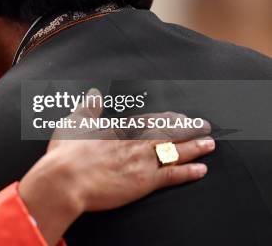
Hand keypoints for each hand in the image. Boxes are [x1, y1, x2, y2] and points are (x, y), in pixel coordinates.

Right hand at [19, 88, 214, 244]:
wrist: (67, 179)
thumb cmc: (66, 152)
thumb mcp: (74, 122)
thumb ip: (87, 108)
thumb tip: (93, 93)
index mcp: (120, 128)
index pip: (151, 120)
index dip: (169, 118)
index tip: (181, 117)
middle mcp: (136, 142)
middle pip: (169, 133)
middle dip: (190, 129)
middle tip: (206, 127)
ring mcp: (142, 161)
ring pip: (176, 151)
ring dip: (195, 147)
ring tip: (210, 144)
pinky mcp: (144, 182)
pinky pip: (172, 175)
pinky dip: (188, 172)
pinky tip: (201, 170)